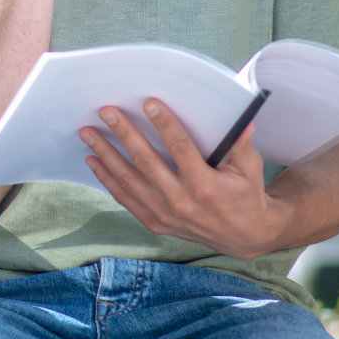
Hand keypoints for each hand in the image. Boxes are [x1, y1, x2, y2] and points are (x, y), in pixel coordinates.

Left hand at [79, 98, 286, 259]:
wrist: (242, 235)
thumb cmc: (245, 194)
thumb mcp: (250, 169)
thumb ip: (240, 144)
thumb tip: (242, 121)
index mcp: (205, 186)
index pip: (181, 149)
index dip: (165, 124)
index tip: (149, 103)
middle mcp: (181, 201)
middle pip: (146, 162)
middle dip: (124, 133)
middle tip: (107, 112)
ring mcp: (164, 214)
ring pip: (129, 180)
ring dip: (106, 154)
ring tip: (88, 133)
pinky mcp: (154, 222)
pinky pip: (125, 198)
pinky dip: (107, 179)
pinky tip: (94, 160)